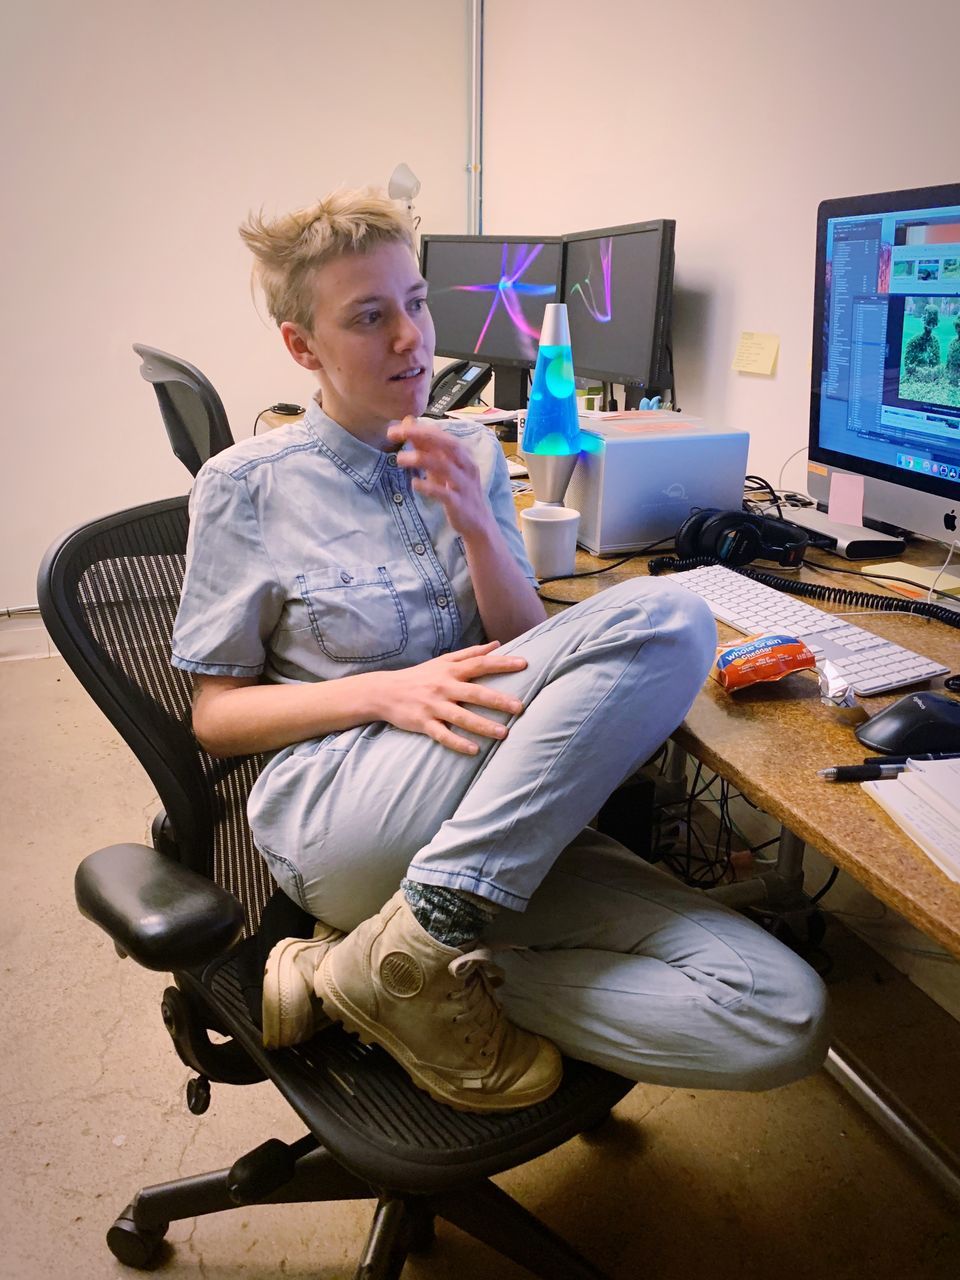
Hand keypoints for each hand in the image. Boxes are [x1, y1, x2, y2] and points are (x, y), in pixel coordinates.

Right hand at [375, 641, 525, 754]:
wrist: (384, 691)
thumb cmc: (419, 676)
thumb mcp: (443, 661)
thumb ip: (471, 653)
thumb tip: (497, 645)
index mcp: (450, 671)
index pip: (480, 664)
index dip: (502, 663)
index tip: (525, 664)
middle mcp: (444, 687)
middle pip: (475, 693)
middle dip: (498, 700)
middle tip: (520, 707)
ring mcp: (433, 706)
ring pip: (461, 716)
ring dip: (483, 725)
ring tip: (504, 733)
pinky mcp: (423, 723)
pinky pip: (443, 735)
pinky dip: (458, 742)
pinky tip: (474, 750)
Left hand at [387, 417, 492, 539]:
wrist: (478, 522)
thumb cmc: (458, 490)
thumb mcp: (442, 468)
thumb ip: (427, 448)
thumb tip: (408, 425)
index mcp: (463, 455)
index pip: (441, 435)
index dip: (419, 429)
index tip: (396, 428)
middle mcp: (466, 466)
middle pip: (447, 444)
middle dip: (422, 436)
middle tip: (398, 433)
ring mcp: (464, 484)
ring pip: (444, 466)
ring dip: (421, 459)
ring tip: (399, 459)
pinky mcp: (460, 503)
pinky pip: (445, 493)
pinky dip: (429, 487)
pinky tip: (414, 484)